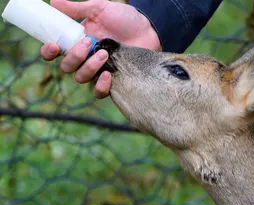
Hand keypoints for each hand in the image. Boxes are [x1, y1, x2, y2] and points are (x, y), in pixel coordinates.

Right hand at [40, 0, 160, 98]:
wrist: (149, 29)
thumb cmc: (124, 18)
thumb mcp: (100, 8)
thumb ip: (77, 8)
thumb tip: (53, 2)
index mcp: (78, 41)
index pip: (55, 52)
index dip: (49, 52)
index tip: (54, 46)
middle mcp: (85, 58)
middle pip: (67, 67)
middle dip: (75, 57)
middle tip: (89, 43)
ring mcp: (99, 70)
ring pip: (81, 79)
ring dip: (89, 68)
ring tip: (104, 54)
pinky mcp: (113, 81)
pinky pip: (99, 92)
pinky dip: (101, 86)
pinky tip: (108, 75)